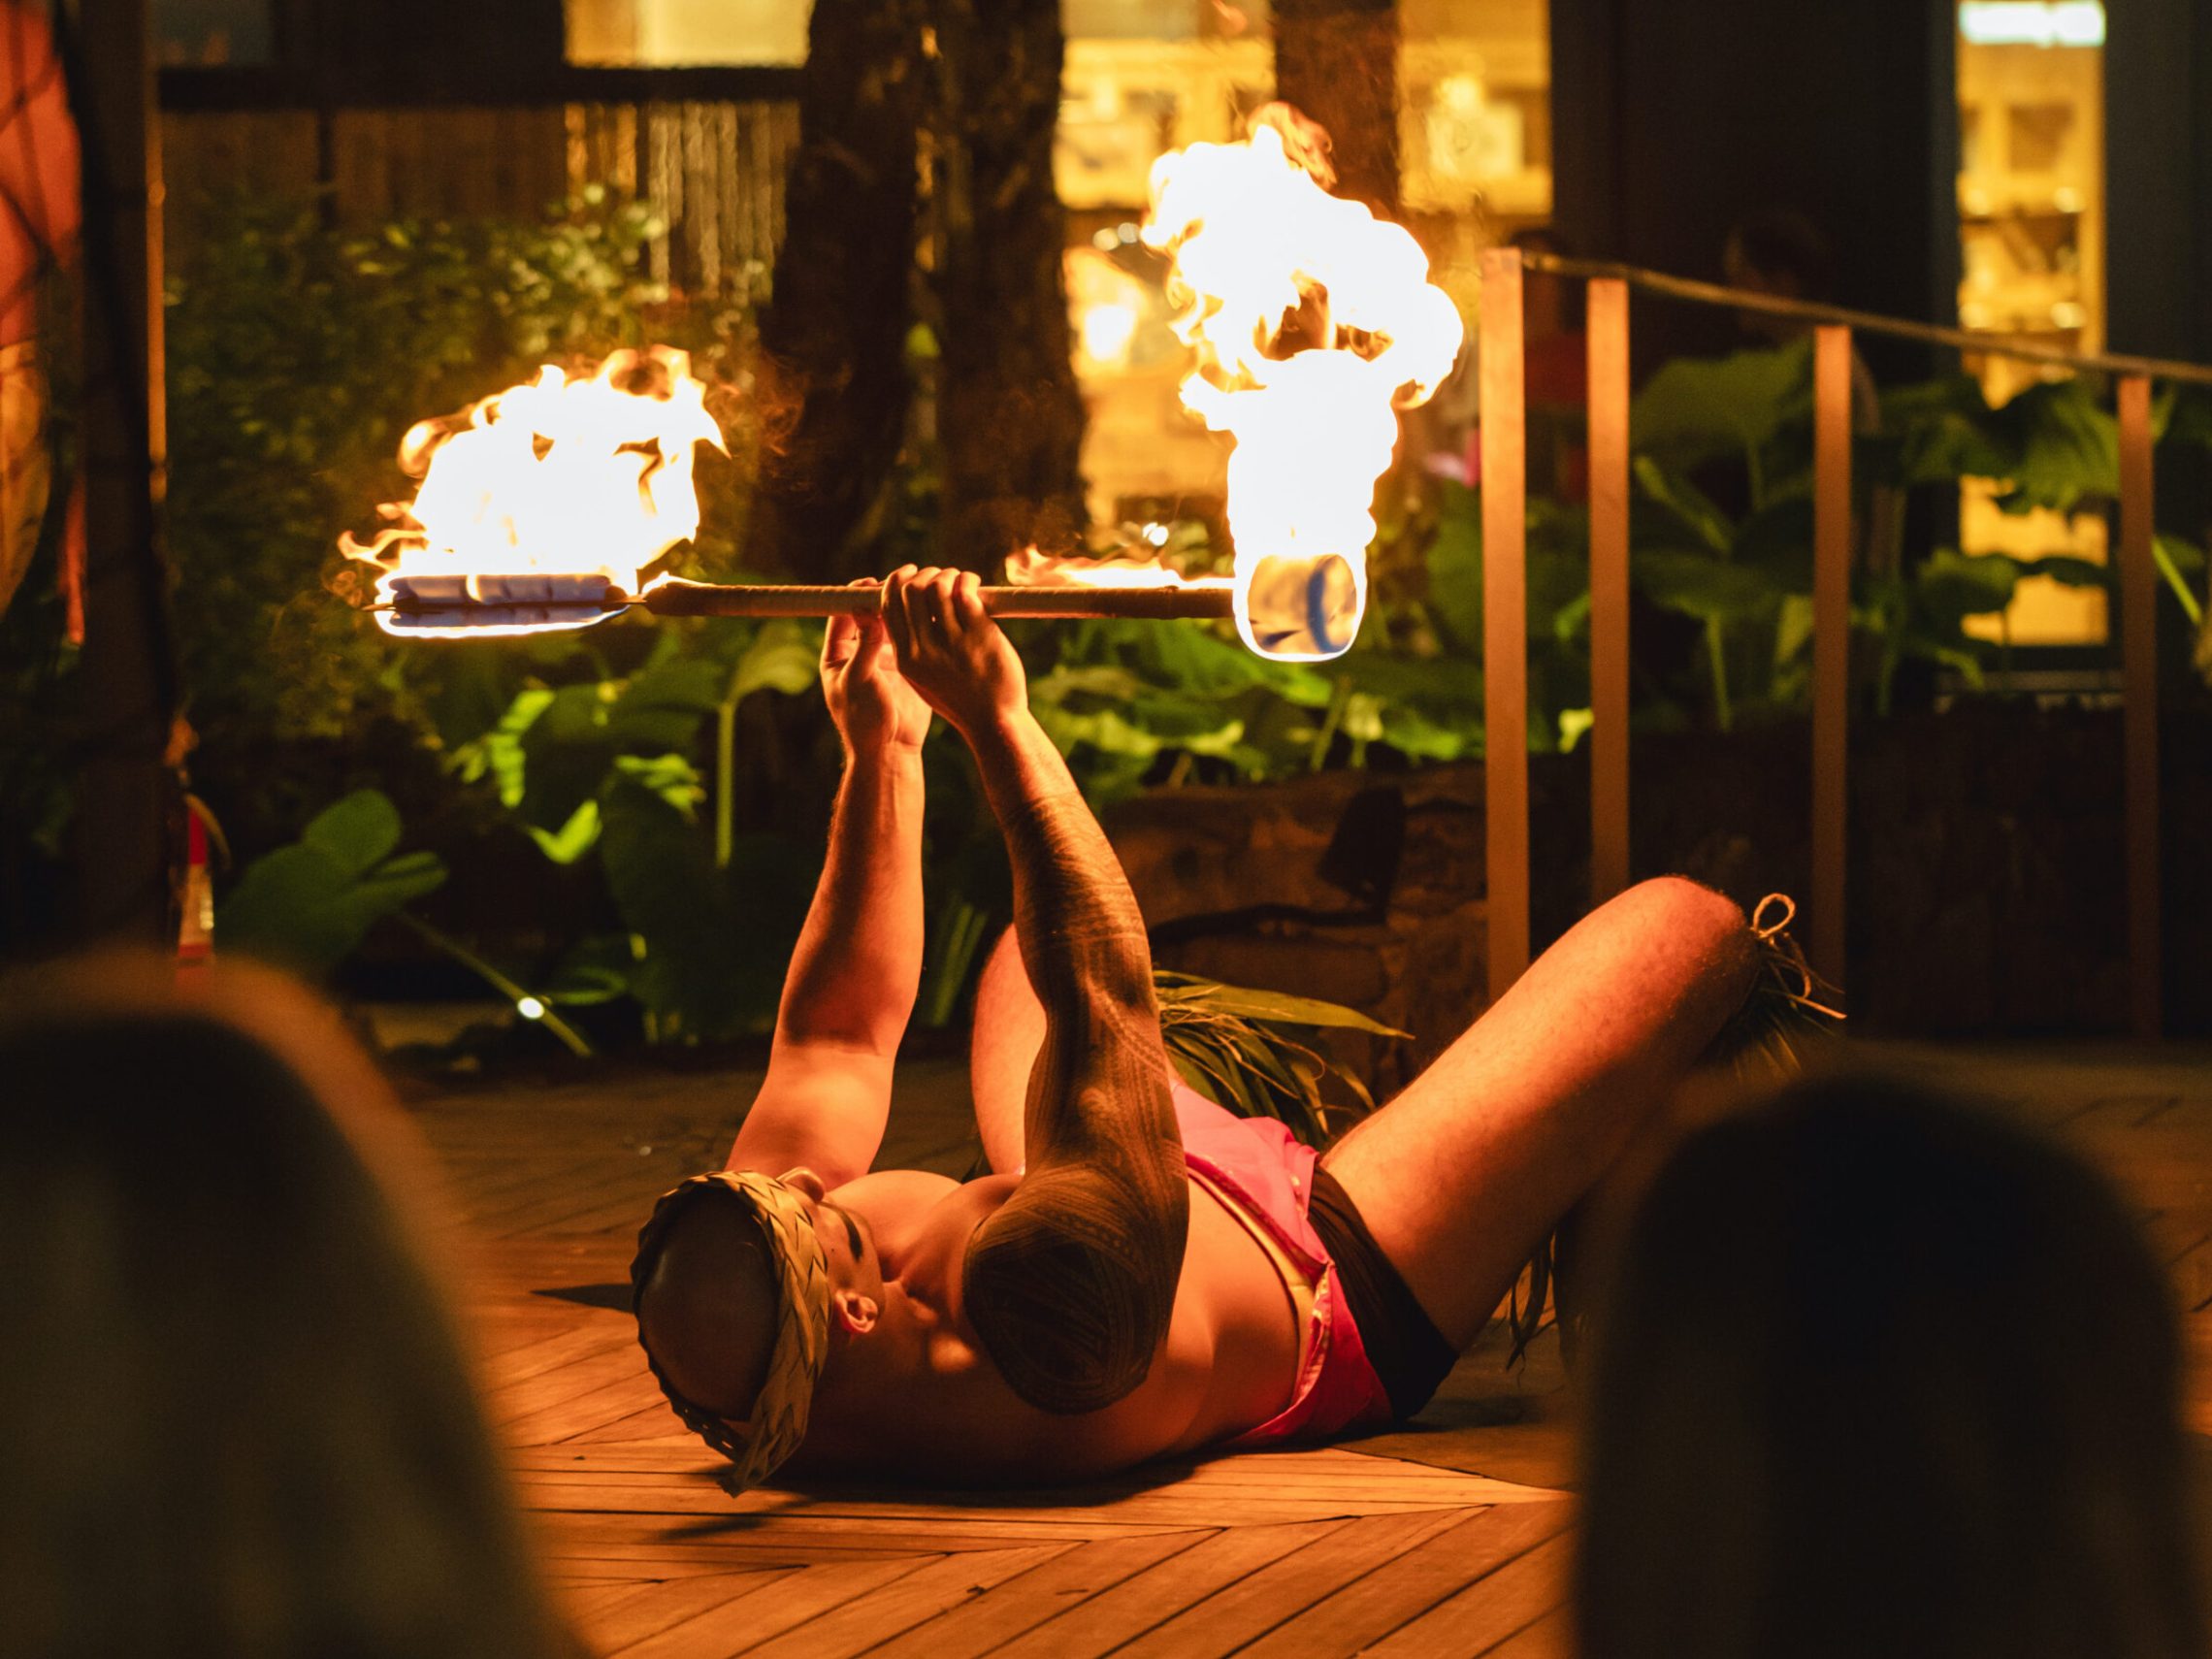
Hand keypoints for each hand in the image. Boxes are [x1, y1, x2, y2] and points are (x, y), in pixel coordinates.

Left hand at [821, 579, 931, 755]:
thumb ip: (864, 646)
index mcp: (838, 654)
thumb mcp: (860, 681)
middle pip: (868, 612)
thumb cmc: (864, 720)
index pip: (842, 613)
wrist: (889, 750)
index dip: (856, 595)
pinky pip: (909, 636)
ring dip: (903, 606)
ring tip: (919, 590)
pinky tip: (931, 611)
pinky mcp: (904, 664)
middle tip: (902, 581)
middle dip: (884, 596)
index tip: (873, 582)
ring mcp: (881, 657)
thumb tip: (865, 610)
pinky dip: (918, 623)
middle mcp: (858, 651)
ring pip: (891, 622)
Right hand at [880, 565, 1027, 736]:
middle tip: (941, 576)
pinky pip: (965, 593)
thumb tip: (915, 610)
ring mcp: (950, 642)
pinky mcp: (977, 635)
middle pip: (911, 590)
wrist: (994, 723)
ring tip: (962, 579)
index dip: (896, 581)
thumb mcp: (925, 679)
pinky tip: (975, 585)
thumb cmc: (963, 700)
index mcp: (906, 658)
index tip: (910, 573)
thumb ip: (915, 649)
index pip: (888, 605)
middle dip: (925, 574)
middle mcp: (923, 649)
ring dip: (949, 575)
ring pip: (938, 587)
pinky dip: (968, 581)